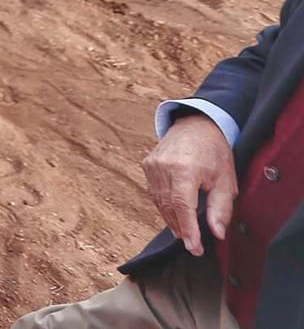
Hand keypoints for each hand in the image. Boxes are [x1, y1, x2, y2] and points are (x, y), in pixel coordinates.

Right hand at [143, 113, 235, 255]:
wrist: (196, 124)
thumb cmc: (214, 151)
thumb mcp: (226, 180)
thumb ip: (220, 208)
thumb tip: (216, 233)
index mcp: (184, 169)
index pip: (182, 206)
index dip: (188, 230)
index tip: (195, 248)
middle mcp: (163, 167)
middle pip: (169, 207)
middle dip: (181, 229)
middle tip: (194, 246)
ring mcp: (152, 165)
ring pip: (159, 202)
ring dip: (172, 220)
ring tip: (185, 233)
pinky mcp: (147, 165)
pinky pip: (154, 193)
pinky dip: (165, 206)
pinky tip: (175, 214)